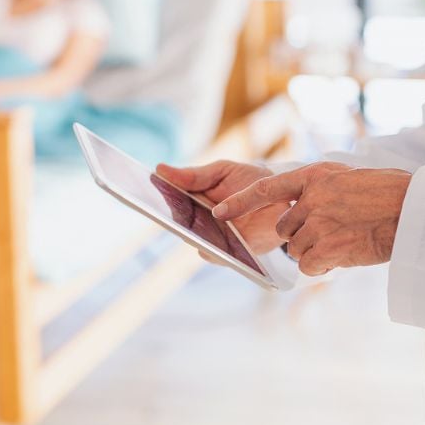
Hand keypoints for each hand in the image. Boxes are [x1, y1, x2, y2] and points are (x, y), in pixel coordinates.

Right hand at [156, 160, 288, 255]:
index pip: (167, 203)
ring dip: (191, 234)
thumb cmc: (252, 182)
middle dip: (167, 217)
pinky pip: (216, 256)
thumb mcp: (222, 171)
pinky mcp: (233, 253)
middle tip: (158, 207)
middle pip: (177, 225)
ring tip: (186, 222)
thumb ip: (194, 176)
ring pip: (194, 241)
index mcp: (194, 202)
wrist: (287, 199)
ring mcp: (215, 240)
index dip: (151, 198)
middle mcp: (200, 224)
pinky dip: (213, 249)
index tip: (137, 190)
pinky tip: (211, 239)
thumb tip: (159, 169)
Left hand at [213, 162, 411, 275]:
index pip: (265, 188)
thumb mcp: (348, 178)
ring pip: (297, 249)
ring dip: (316, 252)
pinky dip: (324, 266)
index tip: (219, 212)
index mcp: (314, 176)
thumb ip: (321, 191)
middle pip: (284, 228)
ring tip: (346, 240)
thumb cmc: (388, 194)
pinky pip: (309, 265)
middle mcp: (311, 198)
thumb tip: (301, 207)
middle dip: (301, 235)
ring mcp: (318, 223)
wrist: (413, 210)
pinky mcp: (327, 247)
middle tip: (332, 232)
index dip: (240, 202)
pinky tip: (346, 255)